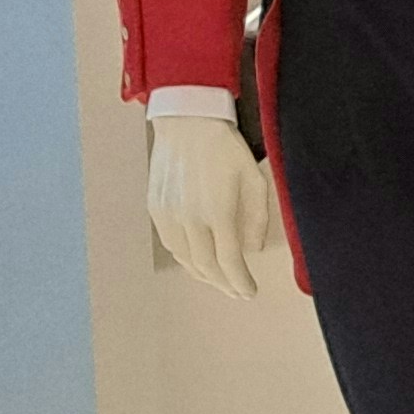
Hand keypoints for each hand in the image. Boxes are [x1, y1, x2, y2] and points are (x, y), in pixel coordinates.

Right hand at [145, 113, 276, 298]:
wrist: (188, 122)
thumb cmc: (226, 148)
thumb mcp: (254, 179)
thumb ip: (257, 217)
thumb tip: (253, 248)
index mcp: (217, 211)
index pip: (229, 261)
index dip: (240, 282)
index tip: (249, 292)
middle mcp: (190, 218)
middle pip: (206, 267)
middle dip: (224, 284)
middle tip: (237, 291)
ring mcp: (169, 214)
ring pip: (185, 259)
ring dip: (204, 275)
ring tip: (220, 280)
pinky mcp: (156, 208)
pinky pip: (170, 244)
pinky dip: (185, 259)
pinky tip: (197, 260)